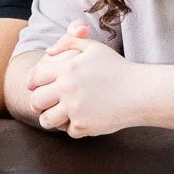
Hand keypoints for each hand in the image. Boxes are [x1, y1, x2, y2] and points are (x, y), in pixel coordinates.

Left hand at [26, 22, 139, 136]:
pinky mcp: (84, 125)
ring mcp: (74, 109)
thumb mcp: (94, 48)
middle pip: (36, 101)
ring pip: (46, 120)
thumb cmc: (117, 68)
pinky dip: (74, 127)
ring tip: (59, 115)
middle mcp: (67, 89)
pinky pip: (68, 131)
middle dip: (38, 103)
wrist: (140, 91)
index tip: (38, 88)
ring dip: (51, 119)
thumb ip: (69, 42)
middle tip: (46, 104)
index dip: (33, 84)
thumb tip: (48, 52)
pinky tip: (83, 120)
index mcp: (66, 69)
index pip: (35, 78)